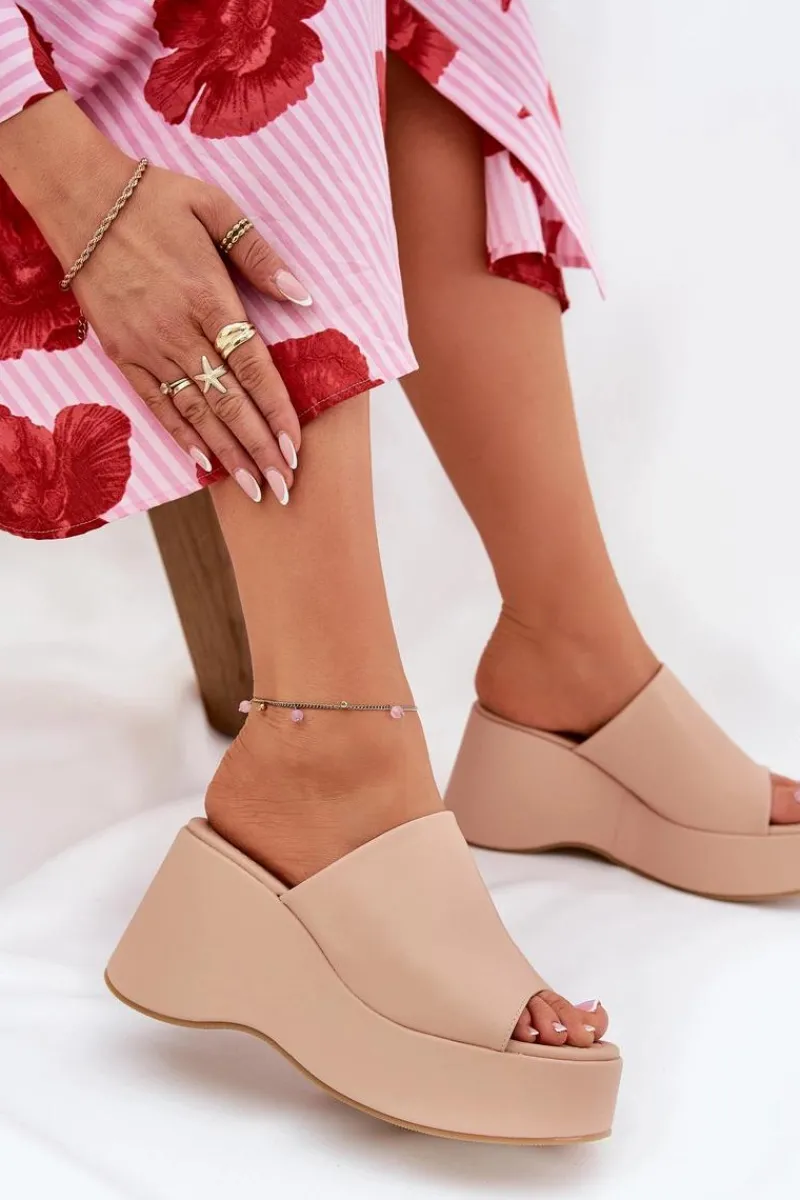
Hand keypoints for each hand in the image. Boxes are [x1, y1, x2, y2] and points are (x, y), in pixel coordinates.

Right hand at [0, 94, 308, 503]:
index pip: (254, 368)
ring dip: (227, 454)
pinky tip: (204, 462)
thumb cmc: (154, 198)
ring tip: (254, 488)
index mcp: (209, 297)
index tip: (296, 448)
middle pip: (229, 402)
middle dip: (259, 449)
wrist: (79, 198)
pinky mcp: (121, 352)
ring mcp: (147, 346)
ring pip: (196, 412)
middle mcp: (179, 331)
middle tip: (284, 488)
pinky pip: (156, 403)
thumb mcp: (216, 208)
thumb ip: (259, 255)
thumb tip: (303, 296)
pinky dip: (182, 435)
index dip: (277, 412)